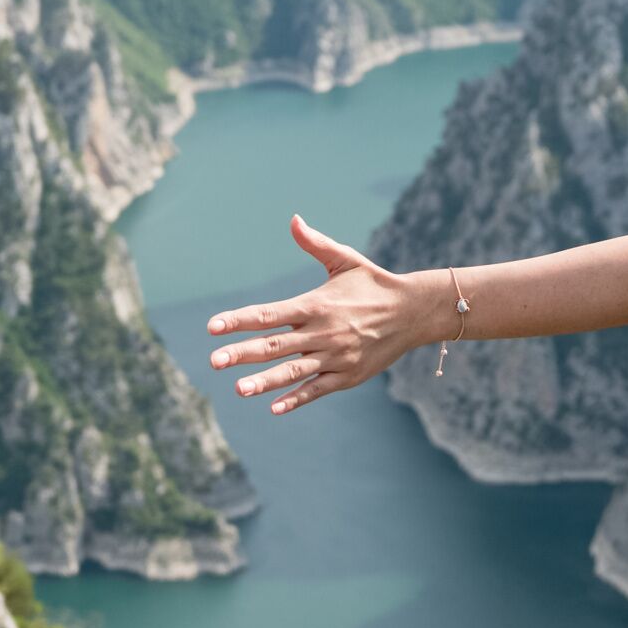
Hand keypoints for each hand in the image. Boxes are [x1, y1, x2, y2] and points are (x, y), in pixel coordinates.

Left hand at [204, 215, 441, 414]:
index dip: (239, 320)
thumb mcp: (345, 260)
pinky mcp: (348, 376)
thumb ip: (315, 243)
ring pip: (293, 371)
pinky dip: (296, 399)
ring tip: (238, 389)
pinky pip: (317, 390)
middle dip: (241, 353)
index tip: (213, 326)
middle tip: (214, 361)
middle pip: (274, 346)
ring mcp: (335, 357)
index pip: (269, 314)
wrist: (415, 311)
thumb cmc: (374, 283)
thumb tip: (294, 219)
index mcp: (315, 305)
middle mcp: (322, 332)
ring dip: (263, 382)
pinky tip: (274, 407)